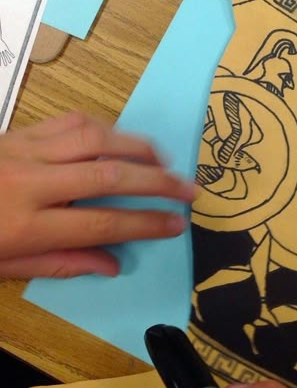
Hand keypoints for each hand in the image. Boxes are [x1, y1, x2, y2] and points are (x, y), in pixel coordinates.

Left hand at [0, 112, 195, 278]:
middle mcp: (29, 183)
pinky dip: (106, 128)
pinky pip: (72, 120)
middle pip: (109, 175)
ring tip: (164, 160)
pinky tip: (122, 140)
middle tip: (188, 189)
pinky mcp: (20, 132)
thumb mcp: (2, 266)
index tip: (177, 224)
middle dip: (158, 182)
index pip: (101, 223)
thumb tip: (112, 264)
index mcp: (25, 226)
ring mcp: (24, 151)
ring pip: (96, 138)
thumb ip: (58, 264)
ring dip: (138, 148)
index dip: (146, 223)